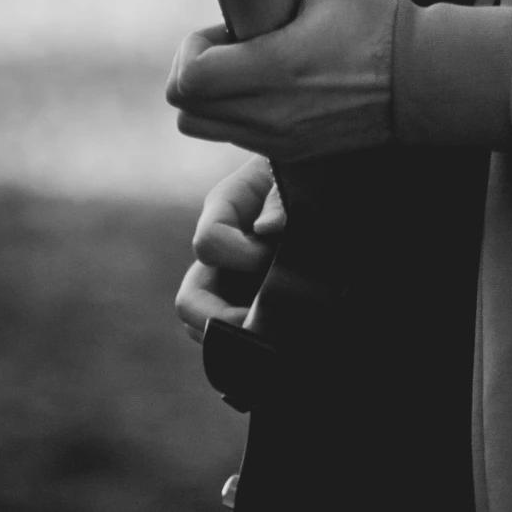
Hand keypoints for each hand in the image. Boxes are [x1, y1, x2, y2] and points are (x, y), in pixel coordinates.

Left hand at [166, 0, 395, 160]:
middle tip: (231, 44)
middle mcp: (271, 114)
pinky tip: (266, 83)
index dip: (193, 48)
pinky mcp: (289, 152)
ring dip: (211, 95)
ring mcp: (279, 140)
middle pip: (186, 109)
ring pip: (204, 127)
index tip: (223, 27)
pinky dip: (233, 111)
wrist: (419, 80)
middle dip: (195, 71)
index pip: (190, 79)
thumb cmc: (377, 23)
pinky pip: (234, 137)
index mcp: (277, 69)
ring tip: (246, 64)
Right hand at [175, 153, 285, 341]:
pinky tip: (279, 341)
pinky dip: (248, 344)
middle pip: (190, 300)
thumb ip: (280, 197)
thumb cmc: (303, 167)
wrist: (321, 180)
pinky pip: (231, 334)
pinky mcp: (245, 301)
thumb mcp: (293, 172)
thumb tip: (267, 229)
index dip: (240, 256)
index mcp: (224, 207)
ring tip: (271, 337)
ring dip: (234, 336)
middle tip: (257, 326)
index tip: (273, 256)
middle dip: (217, 320)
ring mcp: (228, 279)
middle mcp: (220, 248)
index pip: (209, 242)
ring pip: (205, 326)